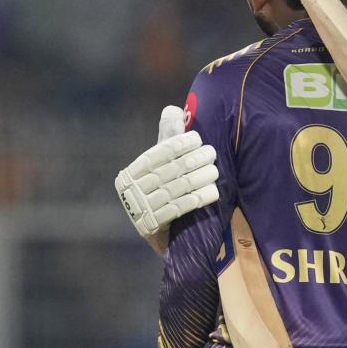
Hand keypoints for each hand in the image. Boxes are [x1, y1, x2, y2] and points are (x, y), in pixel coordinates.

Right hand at [115, 105, 218, 238]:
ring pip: (175, 189)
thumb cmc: (163, 191)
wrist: (164, 237)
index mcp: (131, 173)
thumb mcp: (161, 166)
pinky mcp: (154, 227)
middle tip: (212, 154)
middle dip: (193, 160)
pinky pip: (179, 209)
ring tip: (215, 171)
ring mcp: (142, 210)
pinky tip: (213, 192)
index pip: (156, 154)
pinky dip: (198, 199)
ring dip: (199, 179)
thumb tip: (174, 110)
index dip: (176, 143)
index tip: (197, 138)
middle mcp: (132, 191)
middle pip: (168, 172)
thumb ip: (167, 139)